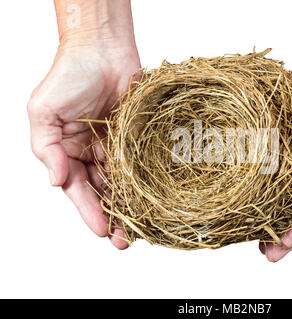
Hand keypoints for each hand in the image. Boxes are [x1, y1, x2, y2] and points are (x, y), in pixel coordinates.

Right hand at [27, 41, 139, 248]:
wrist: (102, 49)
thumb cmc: (68, 75)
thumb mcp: (43, 112)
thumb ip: (46, 149)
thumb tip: (56, 182)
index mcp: (67, 152)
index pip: (77, 189)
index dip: (89, 211)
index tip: (102, 231)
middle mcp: (91, 153)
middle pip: (102, 191)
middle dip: (112, 216)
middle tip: (125, 241)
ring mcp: (116, 146)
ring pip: (124, 182)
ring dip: (132, 205)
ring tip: (143, 228)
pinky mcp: (136, 137)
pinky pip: (142, 163)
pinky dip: (146, 181)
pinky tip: (155, 198)